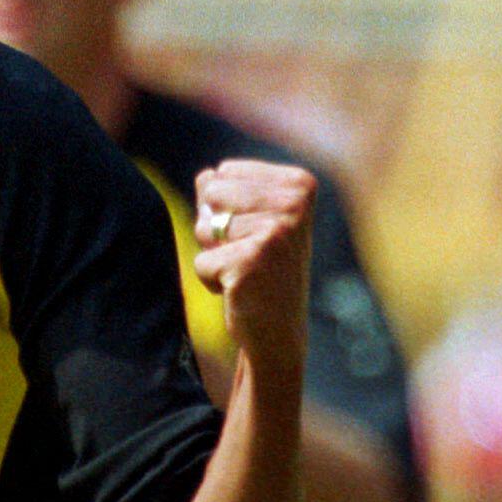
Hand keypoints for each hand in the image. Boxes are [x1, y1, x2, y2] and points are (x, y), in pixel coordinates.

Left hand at [193, 159, 315, 369]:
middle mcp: (294, 204)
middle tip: (246, 254)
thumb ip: (224, 192)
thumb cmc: (261, 270)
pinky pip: (201, 260)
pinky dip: (210, 278)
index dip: (226, 205)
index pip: (225, 171)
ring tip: (244, 270)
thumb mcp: (246, 222)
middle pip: (212, 192)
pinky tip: (239, 288)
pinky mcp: (251, 262)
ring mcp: (275, 233)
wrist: (278, 330)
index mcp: (299, 186)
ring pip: (204, 226)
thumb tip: (205, 176)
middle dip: (215, 227)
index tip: (254, 232)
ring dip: (213, 252)